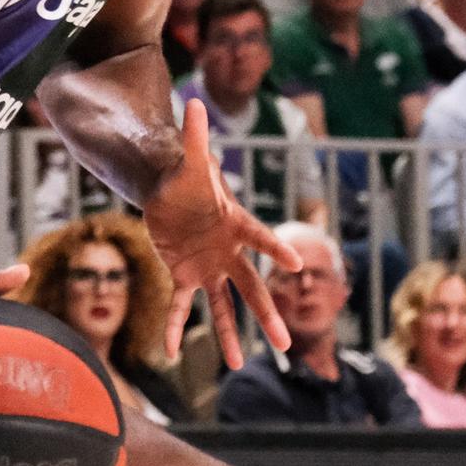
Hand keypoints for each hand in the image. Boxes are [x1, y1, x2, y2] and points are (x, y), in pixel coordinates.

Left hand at [143, 100, 301, 368]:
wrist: (170, 194)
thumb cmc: (186, 177)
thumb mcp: (188, 159)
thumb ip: (193, 135)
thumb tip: (194, 101)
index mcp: (235, 225)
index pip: (260, 237)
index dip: (275, 248)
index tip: (294, 262)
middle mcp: (227, 252)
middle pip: (251, 287)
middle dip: (265, 315)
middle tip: (282, 344)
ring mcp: (209, 267)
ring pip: (223, 306)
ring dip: (230, 335)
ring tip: (239, 365)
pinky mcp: (185, 275)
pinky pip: (183, 306)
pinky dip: (176, 327)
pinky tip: (170, 352)